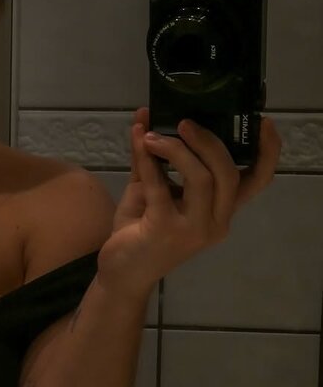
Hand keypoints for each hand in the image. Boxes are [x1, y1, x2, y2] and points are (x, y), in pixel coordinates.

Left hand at [96, 108, 282, 297]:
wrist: (121, 271)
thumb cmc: (140, 231)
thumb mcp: (151, 188)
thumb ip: (153, 155)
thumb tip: (146, 115)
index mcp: (220, 210)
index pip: (256, 181)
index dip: (266, 152)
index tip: (263, 122)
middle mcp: (216, 222)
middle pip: (228, 174)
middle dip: (208, 141)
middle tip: (183, 122)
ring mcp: (193, 229)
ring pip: (202, 179)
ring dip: (177, 150)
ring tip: (151, 136)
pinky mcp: (165, 230)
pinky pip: (160, 187)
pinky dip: (148, 161)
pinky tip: (138, 145)